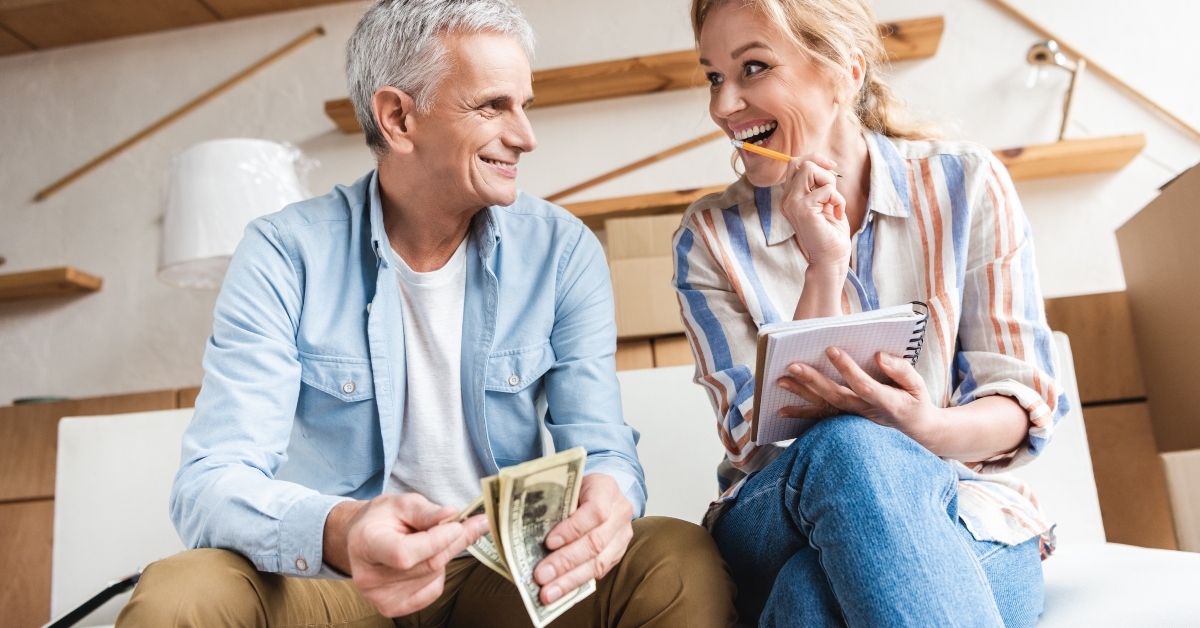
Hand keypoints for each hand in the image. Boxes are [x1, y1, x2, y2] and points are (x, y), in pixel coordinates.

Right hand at [339, 494, 488, 616]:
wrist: (364, 539)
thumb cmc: (383, 518)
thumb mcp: (402, 504)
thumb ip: (427, 511)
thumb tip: (453, 515)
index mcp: (366, 544)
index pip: (404, 554)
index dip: (436, 541)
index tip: (458, 524)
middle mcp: (369, 577)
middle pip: (426, 565)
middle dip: (453, 543)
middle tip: (475, 524)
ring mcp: (380, 597)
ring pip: (434, 576)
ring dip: (444, 555)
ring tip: (429, 540)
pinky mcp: (393, 608)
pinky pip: (434, 590)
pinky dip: (438, 573)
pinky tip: (424, 559)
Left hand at [533, 473, 633, 605]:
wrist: (600, 493)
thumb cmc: (575, 489)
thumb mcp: (564, 486)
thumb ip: (548, 504)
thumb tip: (511, 529)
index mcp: (606, 488)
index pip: (595, 511)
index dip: (572, 529)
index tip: (548, 542)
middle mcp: (619, 512)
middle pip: (595, 542)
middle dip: (565, 562)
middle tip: (541, 576)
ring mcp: (622, 535)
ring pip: (599, 563)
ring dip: (570, 581)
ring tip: (548, 593)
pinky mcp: (618, 554)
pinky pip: (599, 573)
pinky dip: (576, 584)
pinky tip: (559, 592)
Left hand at [776, 347, 945, 451]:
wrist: (914, 432)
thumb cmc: (914, 402)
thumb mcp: (917, 385)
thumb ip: (901, 370)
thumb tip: (879, 355)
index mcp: (886, 401)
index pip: (863, 385)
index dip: (847, 368)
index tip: (831, 349)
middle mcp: (865, 412)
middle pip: (836, 396)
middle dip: (813, 380)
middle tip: (793, 364)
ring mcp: (852, 420)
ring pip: (824, 406)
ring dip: (801, 394)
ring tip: (781, 380)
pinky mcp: (844, 423)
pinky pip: (820, 419)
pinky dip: (801, 415)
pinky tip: (781, 410)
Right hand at [780, 153, 849, 271]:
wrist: (831, 258)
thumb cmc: (831, 232)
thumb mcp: (825, 201)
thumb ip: (820, 184)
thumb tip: (825, 164)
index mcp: (790, 197)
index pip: (794, 163)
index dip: (814, 159)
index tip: (831, 168)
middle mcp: (787, 199)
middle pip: (800, 163)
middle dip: (823, 170)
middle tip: (833, 190)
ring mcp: (792, 203)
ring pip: (810, 170)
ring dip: (830, 183)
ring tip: (834, 203)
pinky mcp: (803, 209)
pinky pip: (827, 189)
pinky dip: (839, 200)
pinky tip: (837, 215)